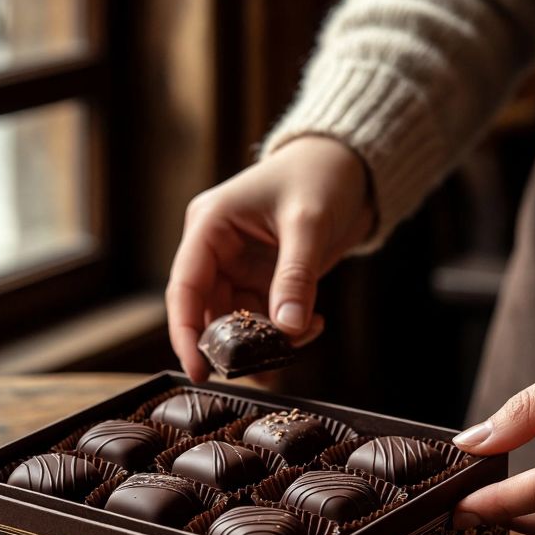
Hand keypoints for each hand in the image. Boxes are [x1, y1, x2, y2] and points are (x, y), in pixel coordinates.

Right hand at [166, 136, 374, 381]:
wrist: (350, 163)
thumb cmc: (320, 175)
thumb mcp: (308, 223)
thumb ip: (296, 277)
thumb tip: (288, 330)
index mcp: (209, 225)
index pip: (184, 287)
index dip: (185, 332)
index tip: (197, 371)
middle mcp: (216, 248)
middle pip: (207, 311)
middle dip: (234, 344)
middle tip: (262, 369)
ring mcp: (238, 266)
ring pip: (237, 322)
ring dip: (264, 342)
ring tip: (299, 343)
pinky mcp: (262, 278)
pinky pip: (262, 318)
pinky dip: (283, 332)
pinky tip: (310, 327)